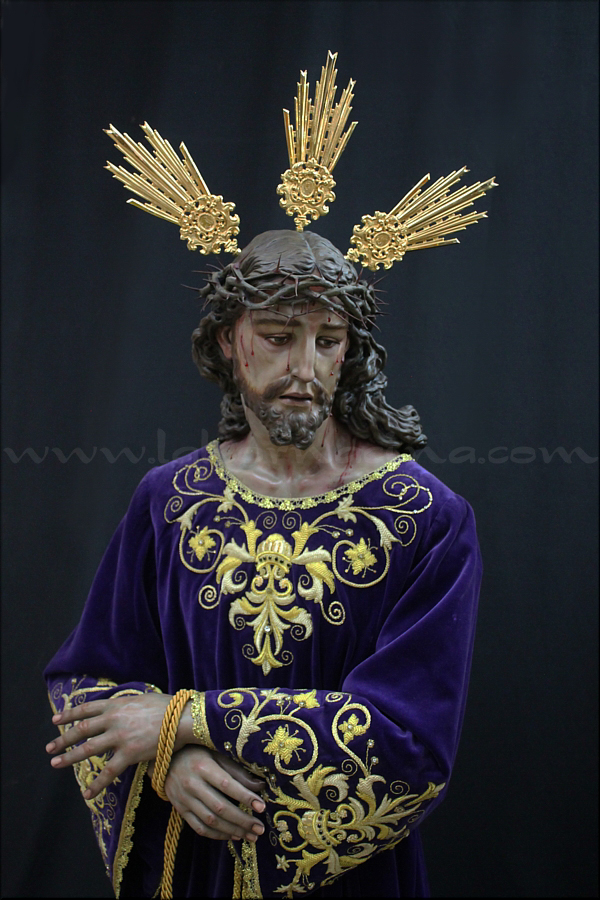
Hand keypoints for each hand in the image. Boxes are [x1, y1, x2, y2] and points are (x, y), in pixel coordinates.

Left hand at [46, 693, 172, 798]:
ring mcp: (120, 737)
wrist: (184, 718)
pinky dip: (96, 784)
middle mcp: (114, 719)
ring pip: (88, 749)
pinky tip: (87, 793)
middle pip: (81, 729)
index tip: (55, 720)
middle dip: (63, 739)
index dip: (69, 715)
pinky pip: (109, 772)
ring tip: (55, 764)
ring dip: (69, 757)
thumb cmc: (169, 707)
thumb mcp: (143, 699)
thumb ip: (127, 706)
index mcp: (117, 705)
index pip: (86, 709)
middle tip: (49, 748)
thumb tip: (120, 709)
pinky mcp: (130, 753)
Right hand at [164, 745, 265, 842]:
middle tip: (260, 828)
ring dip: (233, 831)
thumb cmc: (198, 754)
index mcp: (203, 766)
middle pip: (220, 807)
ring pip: (211, 821)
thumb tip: (260, 786)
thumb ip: (237, 771)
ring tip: (251, 836)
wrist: (166, 760)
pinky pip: (199, 827)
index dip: (245, 797)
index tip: (262, 807)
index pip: (227, 785)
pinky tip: (232, 836)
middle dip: (242, 820)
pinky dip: (217, 835)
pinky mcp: (180, 810)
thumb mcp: (217, 754)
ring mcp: (184, 799)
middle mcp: (192, 784)